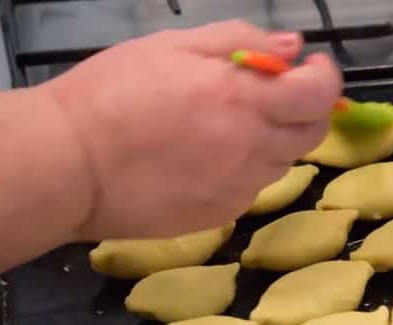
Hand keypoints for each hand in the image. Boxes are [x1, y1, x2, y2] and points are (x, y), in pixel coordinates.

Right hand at [42, 20, 341, 239]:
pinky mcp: (220, 216)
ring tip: (225, 124)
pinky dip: (245, 167)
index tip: (308, 68)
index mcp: (244, 101)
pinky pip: (251, 187)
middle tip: (272, 94)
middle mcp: (252, 150)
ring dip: (272, 138)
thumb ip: (242, 41)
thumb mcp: (173, 46)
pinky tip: (205, 157)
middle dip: (305, 108)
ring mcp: (238, 189)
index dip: (324, 78)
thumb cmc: (113, 93)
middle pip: (311, 133)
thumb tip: (293, 49)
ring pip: (281, 162)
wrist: (68, 165)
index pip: (319, 96)